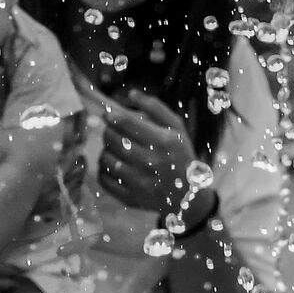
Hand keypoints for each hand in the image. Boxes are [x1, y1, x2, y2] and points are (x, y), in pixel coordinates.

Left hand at [97, 90, 201, 219]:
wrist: (189, 196)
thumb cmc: (180, 156)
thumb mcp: (176, 129)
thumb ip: (155, 108)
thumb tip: (131, 93)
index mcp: (164, 141)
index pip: (126, 122)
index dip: (112, 116)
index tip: (108, 115)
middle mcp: (151, 162)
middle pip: (112, 139)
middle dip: (108, 132)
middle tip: (113, 133)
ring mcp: (140, 182)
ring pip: (105, 158)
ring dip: (106, 151)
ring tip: (116, 150)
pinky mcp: (130, 198)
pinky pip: (104, 179)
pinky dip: (104, 171)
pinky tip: (115, 167)